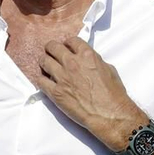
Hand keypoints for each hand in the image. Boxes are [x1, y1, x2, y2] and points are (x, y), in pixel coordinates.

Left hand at [35, 37, 144, 151]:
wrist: (109, 114)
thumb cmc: (113, 94)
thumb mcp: (108, 69)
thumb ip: (95, 61)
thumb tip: (88, 61)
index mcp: (87, 56)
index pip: (71, 41)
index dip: (68, 44)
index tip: (67, 47)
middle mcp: (72, 63)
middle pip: (53, 47)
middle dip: (51, 48)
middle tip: (51, 53)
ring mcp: (62, 77)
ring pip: (44, 61)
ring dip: (44, 62)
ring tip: (46, 66)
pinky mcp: (56, 92)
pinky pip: (40, 81)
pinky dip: (42, 79)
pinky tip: (45, 81)